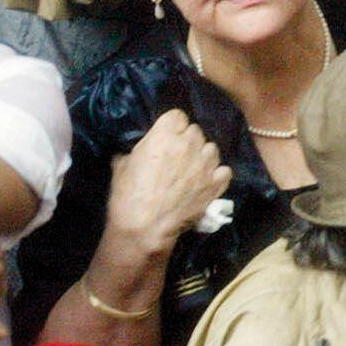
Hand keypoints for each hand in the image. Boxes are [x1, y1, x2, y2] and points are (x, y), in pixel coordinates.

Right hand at [105, 110, 230, 254]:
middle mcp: (189, 143)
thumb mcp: (122, 165)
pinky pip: (223, 170)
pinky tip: (206, 182)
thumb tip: (141, 148)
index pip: (177, 116)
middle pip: (195, 131)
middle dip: (187, 141)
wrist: (142, 229)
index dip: (171, 127)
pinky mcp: (216, 183)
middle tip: (177, 156)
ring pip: (211, 148)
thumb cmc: (127, 197)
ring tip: (193, 170)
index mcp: (165, 134)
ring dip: (203, 156)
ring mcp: (206, 163)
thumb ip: (138, 149)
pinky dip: (216, 175)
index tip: (166, 137)